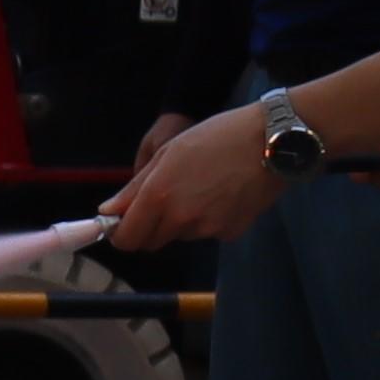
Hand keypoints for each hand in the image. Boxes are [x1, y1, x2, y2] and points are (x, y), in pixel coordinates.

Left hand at [108, 103, 278, 251]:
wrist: (272, 141)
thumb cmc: (216, 137)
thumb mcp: (167, 153)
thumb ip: (134, 189)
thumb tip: (107, 213)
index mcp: (158, 197)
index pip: (127, 239)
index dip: (121, 234)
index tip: (123, 224)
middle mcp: (180, 219)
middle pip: (152, 242)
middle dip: (150, 227)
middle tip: (164, 199)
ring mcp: (207, 229)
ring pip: (181, 235)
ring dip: (181, 221)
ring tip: (201, 187)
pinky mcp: (230, 233)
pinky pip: (208, 232)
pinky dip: (209, 220)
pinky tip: (223, 194)